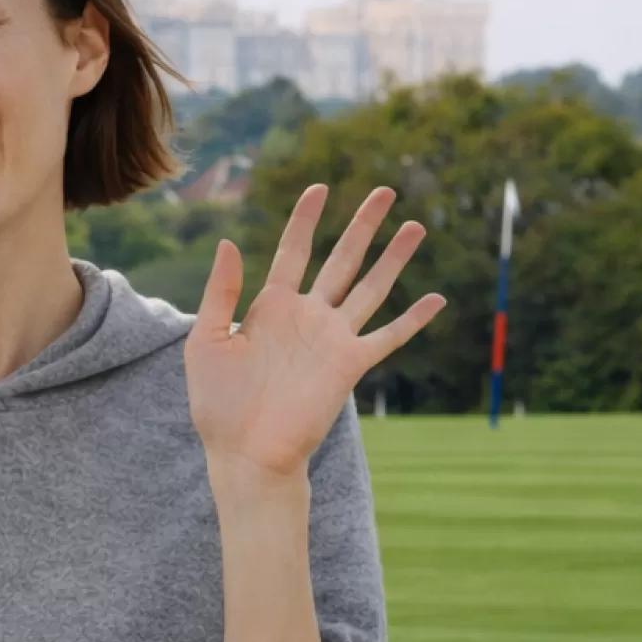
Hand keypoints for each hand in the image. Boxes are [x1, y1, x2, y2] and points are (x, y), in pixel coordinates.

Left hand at [184, 184, 445, 485]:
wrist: (245, 453)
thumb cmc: (217, 405)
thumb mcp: (205, 341)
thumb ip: (220, 292)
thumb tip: (229, 241)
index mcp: (270, 308)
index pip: (293, 251)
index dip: (305, 219)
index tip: (320, 188)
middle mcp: (306, 317)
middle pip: (341, 259)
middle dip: (363, 225)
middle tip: (385, 190)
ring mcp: (331, 340)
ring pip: (371, 287)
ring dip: (394, 258)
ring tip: (416, 225)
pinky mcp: (349, 365)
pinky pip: (388, 337)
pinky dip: (413, 318)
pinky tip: (437, 298)